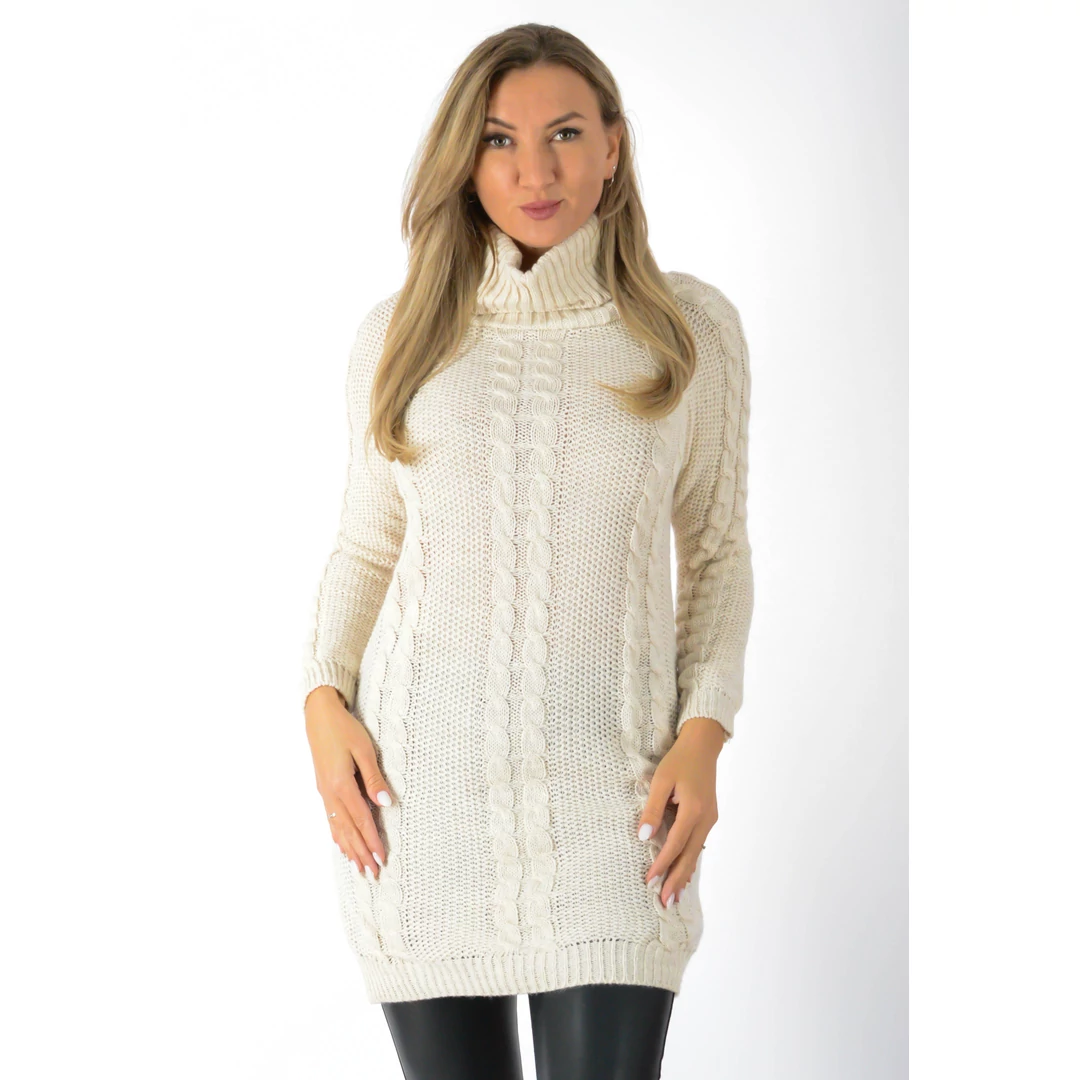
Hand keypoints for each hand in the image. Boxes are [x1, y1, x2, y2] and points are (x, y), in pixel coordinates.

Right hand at [304, 685, 392, 878]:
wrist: (319, 716)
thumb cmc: (345, 729)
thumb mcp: (364, 750)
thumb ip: (374, 779)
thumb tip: (386, 804)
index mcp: (342, 785)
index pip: (362, 820)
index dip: (372, 841)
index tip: (382, 859)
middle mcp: (330, 794)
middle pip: (348, 830)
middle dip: (361, 853)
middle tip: (372, 874)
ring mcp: (324, 793)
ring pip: (337, 827)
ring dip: (349, 849)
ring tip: (358, 868)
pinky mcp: (323, 789)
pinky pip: (330, 819)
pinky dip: (337, 835)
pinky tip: (341, 845)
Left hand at [637, 716, 726, 907]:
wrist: (703, 745)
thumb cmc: (679, 760)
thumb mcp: (661, 780)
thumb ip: (652, 809)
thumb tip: (643, 837)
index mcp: (694, 810)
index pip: (674, 844)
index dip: (662, 864)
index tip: (648, 881)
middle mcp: (706, 819)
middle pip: (689, 856)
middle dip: (676, 880)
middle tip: (664, 903)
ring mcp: (710, 819)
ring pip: (695, 853)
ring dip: (684, 874)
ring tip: (673, 897)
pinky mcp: (709, 817)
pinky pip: (698, 844)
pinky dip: (690, 860)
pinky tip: (684, 873)